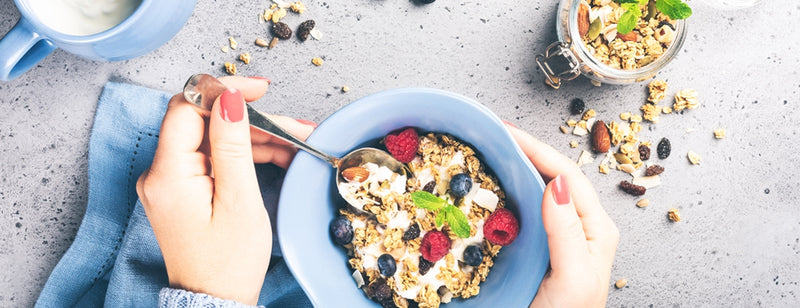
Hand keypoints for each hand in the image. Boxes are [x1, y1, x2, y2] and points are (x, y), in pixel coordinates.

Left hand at [136, 76, 313, 303]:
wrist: (216, 301)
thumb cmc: (227, 263)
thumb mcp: (239, 200)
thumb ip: (232, 145)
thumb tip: (229, 98)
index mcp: (168, 174)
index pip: (187, 107)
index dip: (223, 90)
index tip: (260, 90)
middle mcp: (161, 173)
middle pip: (204, 122)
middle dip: (250, 118)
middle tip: (290, 124)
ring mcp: (172, 181)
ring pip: (213, 138)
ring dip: (254, 137)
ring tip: (294, 142)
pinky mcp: (185, 189)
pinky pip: (214, 157)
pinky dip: (244, 154)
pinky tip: (277, 156)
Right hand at [505, 124, 618, 307]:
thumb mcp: (573, 277)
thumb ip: (566, 231)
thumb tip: (552, 183)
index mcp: (595, 227)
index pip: (565, 175)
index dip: (536, 148)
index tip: (505, 132)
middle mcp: (578, 226)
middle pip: (551, 175)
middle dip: (523, 151)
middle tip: (490, 135)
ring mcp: (556, 236)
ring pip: (536, 190)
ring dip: (513, 168)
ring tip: (487, 152)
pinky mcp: (537, 248)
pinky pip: (522, 211)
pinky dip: (505, 193)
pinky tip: (487, 189)